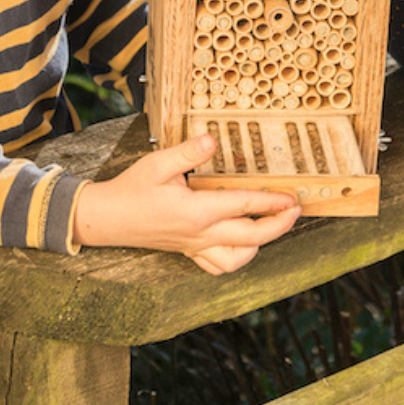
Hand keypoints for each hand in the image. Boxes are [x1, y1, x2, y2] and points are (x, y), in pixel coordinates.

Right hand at [75, 135, 299, 267]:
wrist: (107, 219)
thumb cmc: (131, 190)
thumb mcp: (158, 163)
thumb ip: (188, 152)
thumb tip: (213, 139)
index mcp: (196, 211)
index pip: (244, 206)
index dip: (272, 203)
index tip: (292, 199)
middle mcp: (200, 234)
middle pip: (251, 237)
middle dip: (279, 226)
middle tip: (296, 212)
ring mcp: (195, 246)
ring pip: (237, 258)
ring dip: (260, 245)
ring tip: (273, 227)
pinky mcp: (188, 251)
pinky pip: (218, 265)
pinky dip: (237, 258)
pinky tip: (244, 245)